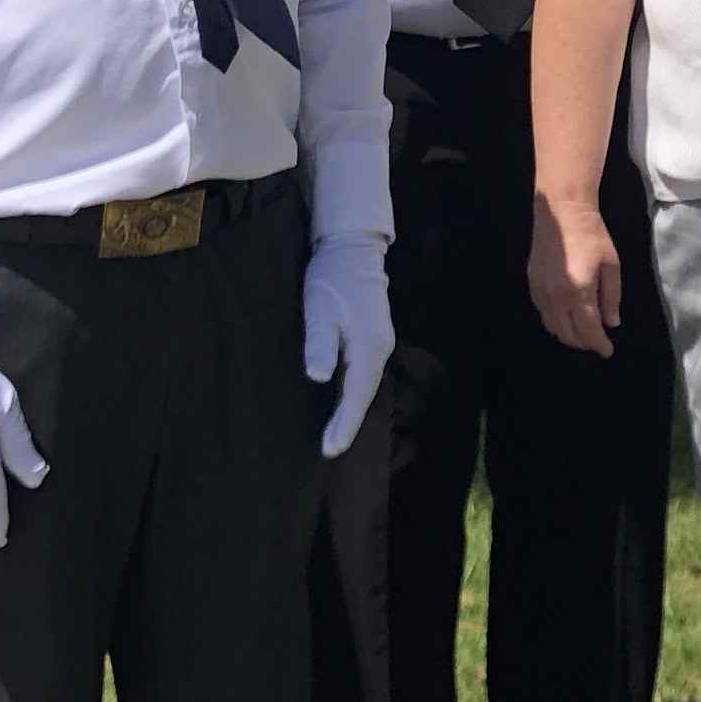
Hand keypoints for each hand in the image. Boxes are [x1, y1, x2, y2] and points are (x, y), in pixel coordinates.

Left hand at [303, 244, 396, 456]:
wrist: (351, 250)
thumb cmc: (331, 279)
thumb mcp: (319, 310)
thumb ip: (320, 343)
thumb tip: (319, 378)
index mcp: (370, 346)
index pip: (357, 394)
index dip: (345, 424)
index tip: (331, 449)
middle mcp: (381, 348)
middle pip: (366, 395)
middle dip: (349, 424)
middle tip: (330, 451)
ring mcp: (380, 343)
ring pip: (366, 386)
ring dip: (352, 411)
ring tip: (335, 437)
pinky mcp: (373, 339)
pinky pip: (364, 375)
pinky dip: (354, 395)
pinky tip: (342, 404)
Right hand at [530, 194, 624, 359]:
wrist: (562, 212)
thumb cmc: (593, 236)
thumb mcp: (611, 265)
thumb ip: (611, 297)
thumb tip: (611, 323)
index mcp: (579, 292)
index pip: (589, 330)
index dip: (599, 345)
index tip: (608, 351)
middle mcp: (556, 297)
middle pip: (568, 334)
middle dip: (584, 343)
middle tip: (597, 341)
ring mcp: (541, 292)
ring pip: (553, 327)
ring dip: (569, 335)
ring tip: (583, 332)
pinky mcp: (532, 284)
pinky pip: (543, 314)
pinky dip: (555, 322)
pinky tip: (566, 317)